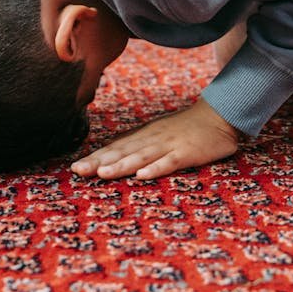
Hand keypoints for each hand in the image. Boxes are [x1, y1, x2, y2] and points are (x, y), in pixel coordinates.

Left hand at [71, 98, 239, 179]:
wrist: (217, 116)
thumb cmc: (185, 128)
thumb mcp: (158, 133)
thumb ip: (139, 144)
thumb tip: (113, 156)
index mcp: (144, 136)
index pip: (115, 148)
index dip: (96, 157)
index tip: (75, 168)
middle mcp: (152, 139)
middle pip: (122, 152)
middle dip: (99, 162)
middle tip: (78, 171)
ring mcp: (169, 145)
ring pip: (141, 157)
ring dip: (121, 166)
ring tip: (102, 174)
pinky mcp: (187, 153)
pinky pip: (170, 162)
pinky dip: (156, 168)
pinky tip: (143, 175)